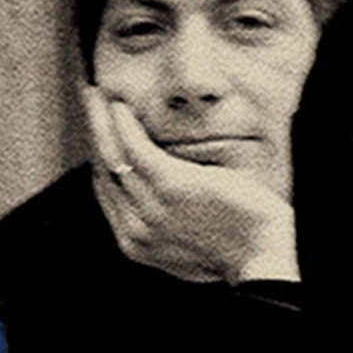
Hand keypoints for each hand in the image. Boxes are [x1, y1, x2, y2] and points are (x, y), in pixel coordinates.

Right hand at [86, 92, 296, 284]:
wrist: (262, 256)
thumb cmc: (240, 248)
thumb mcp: (191, 242)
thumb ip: (169, 223)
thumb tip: (162, 201)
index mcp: (137, 243)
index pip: (107, 191)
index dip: (100, 157)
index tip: (99, 131)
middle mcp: (136, 229)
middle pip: (103, 171)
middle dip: (93, 132)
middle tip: (90, 103)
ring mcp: (151, 210)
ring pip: (112, 157)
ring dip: (101, 122)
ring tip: (97, 96)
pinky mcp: (171, 187)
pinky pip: (136, 149)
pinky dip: (124, 125)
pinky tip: (120, 107)